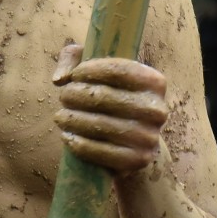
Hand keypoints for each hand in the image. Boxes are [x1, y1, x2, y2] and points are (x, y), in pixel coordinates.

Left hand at [52, 44, 166, 176]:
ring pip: (100, 125)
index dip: (89, 71)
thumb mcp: (94, 68)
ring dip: (72, 119)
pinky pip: (102, 152)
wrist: (132, 139)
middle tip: (63, 97)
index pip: (118, 70)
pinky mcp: (138, 160)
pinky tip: (67, 137)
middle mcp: (157, 109)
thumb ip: (74, 58)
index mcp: (154, 82)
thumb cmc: (111, 95)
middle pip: (105, 97)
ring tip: (61, 116)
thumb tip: (59, 79)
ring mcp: (149, 137)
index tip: (74, 76)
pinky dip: (79, 144)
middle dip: (75, 95)